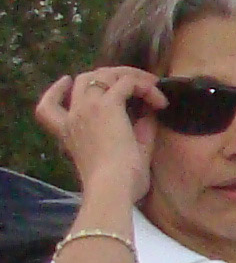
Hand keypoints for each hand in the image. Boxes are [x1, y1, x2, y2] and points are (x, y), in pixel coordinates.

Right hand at [33, 66, 158, 205]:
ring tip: (154, 87)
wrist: (114, 188)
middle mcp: (73, 117)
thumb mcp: (127, 153)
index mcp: (68, 133)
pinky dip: (146, 86)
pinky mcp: (107, 105)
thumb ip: (137, 132)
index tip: (66, 80)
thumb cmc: (120, 183)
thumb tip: (149, 113)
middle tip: (137, 83)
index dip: (55, 91)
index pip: (47, 107)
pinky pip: (127, 82)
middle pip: (83, 80)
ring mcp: (87, 108)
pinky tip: (161, 102)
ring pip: (106, 74)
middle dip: (110, 75)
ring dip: (132, 76)